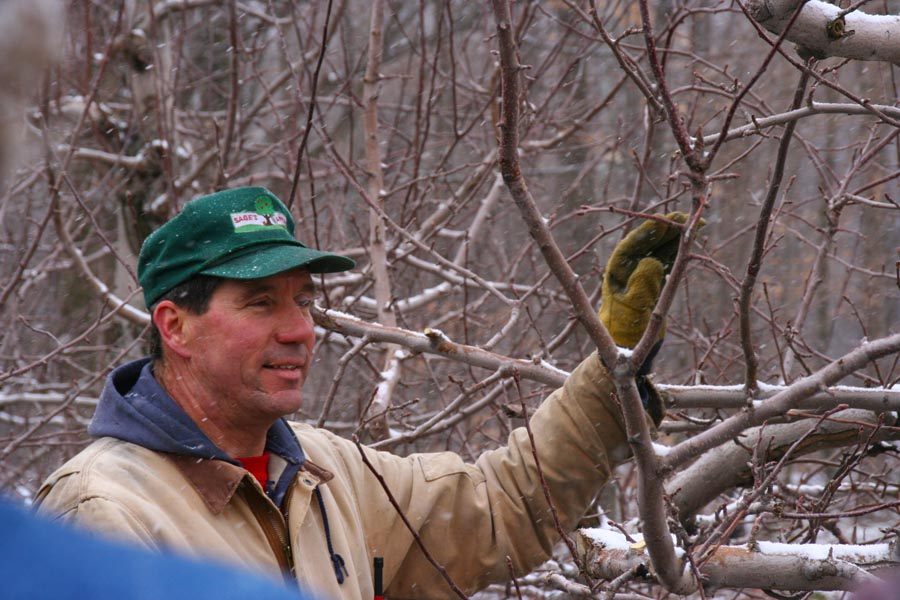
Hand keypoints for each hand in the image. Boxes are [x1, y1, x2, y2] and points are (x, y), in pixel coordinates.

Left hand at [599, 212, 699, 416]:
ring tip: (694, 224)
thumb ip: (642, 286)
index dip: (649, 231)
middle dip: (665, 228)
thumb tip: (652, 262)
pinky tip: (690, 241)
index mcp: (616, 272)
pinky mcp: (653, 282)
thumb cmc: (625, 332)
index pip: (632, 244)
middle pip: (648, 242)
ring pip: (659, 250)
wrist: (629, 350)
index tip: (665, 220)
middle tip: (684, 216)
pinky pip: (667, 261)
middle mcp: (628, 269)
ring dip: (674, 237)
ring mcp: (641, 274)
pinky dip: (678, 251)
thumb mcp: (633, 310)